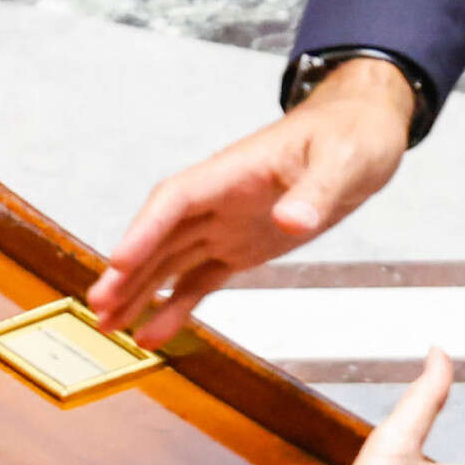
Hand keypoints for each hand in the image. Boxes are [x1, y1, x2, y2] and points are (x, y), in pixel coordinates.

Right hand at [88, 57, 412, 345]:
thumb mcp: (343, 160)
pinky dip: (176, 304)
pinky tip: (153, 332)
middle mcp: (221, 198)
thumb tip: (290, 222)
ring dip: (140, 290)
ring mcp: (228, 223)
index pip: (177, 199)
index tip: (118, 262)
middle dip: (128, 270)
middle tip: (98, 306)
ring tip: (108, 324)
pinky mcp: (242, 245)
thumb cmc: (352, 134)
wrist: (366, 133)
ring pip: (172, 259)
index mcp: (235, 170)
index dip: (145, 230)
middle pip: (162, 234)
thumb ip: (316, 192)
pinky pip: (200, 277)